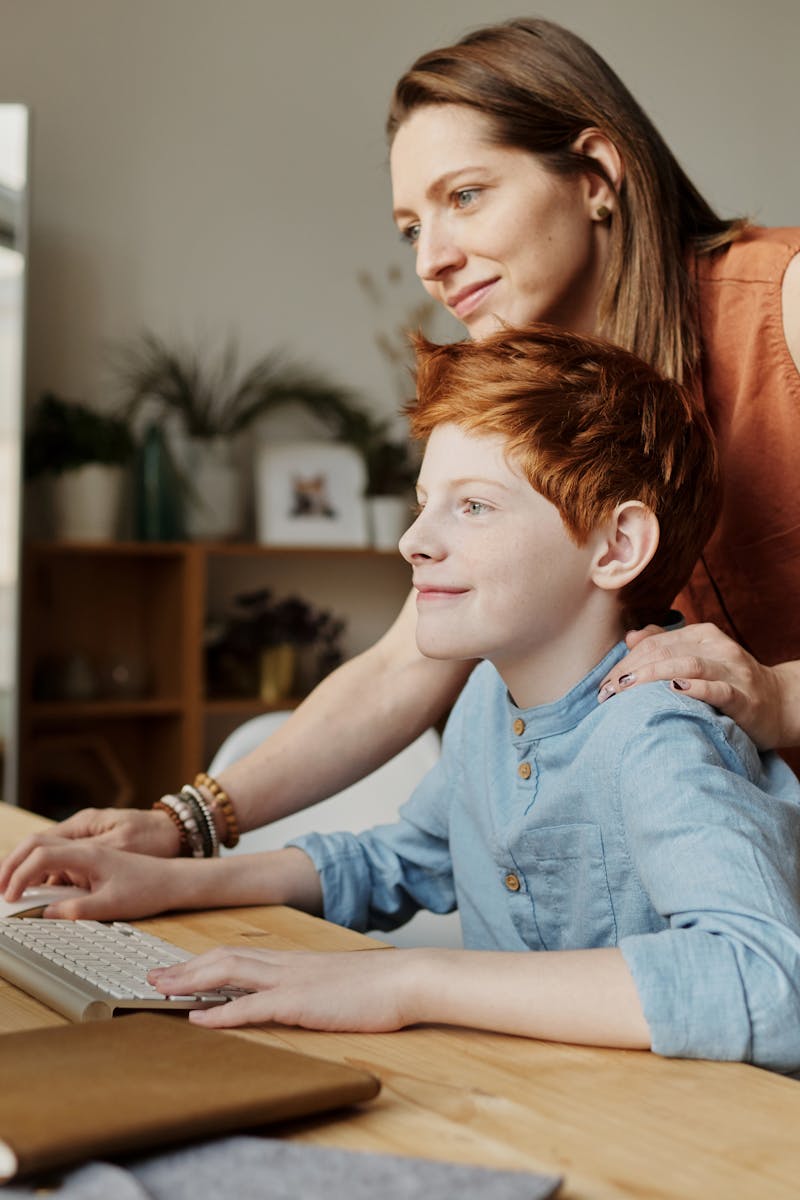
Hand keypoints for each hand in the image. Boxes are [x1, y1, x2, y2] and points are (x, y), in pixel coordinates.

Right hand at [0, 838, 175, 920]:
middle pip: (37, 843)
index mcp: (89, 851)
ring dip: (25, 867)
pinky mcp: (90, 857)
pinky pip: (58, 859)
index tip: (10, 897)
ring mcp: (88, 848)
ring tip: (10, 891)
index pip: (42, 853)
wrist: (174, 878)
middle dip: (12, 864)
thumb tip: (45, 914)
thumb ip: (77, 909)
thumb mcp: (112, 905)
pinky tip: (35, 890)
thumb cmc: (148, 888)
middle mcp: (86, 843)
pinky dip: (41, 872)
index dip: (20, 874)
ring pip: (46, 850)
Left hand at [148, 945, 422, 1031]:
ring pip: (229, 972)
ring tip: (162, 990)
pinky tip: (199, 1019)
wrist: (407, 978)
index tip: (179, 968)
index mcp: (294, 960)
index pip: (239, 954)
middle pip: (224, 958)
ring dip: (191, 981)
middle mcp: (286, 964)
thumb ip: (312, 984)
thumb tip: (296, 994)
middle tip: (154, 977)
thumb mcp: (337, 982)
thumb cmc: (380, 985)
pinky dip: (220, 1012)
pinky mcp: (300, 1001)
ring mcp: (291, 980)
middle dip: (186, 967)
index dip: (204, 960)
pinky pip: (252, 1005)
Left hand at [597, 623, 786, 748]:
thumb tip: (631, 638)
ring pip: (687, 665)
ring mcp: (733, 672)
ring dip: (652, 676)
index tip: (604, 685)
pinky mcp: (745, 699)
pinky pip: (719, 690)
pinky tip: (674, 690)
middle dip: (631, 671)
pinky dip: (695, 689)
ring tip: (626, 690)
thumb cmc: (731, 683)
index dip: (625, 662)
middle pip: (665, 651)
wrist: (781, 704)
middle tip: (607, 693)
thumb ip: (666, 645)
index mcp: (703, 635)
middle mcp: (717, 648)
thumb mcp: (699, 657)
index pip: (654, 642)